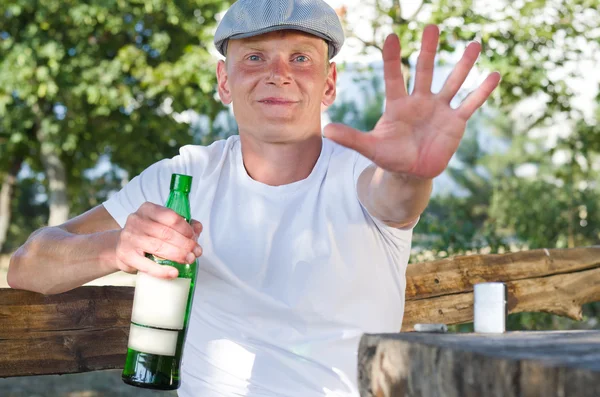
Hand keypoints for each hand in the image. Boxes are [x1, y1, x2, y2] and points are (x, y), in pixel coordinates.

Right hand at [115, 202, 202, 278]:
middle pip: (167, 233)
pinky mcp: (126, 255)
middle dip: (185, 244)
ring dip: (178, 255)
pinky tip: (174, 273)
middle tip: (196, 252)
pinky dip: (162, 271)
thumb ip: (182, 224)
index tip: (194, 238)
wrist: (120, 246)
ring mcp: (129, 238)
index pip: (171, 217)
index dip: (186, 229)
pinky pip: (147, 265)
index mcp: (147, 209)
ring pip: (159, 247)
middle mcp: (136, 220)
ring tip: (190, 260)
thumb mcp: (162, 224)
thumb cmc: (147, 234)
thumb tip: (198, 228)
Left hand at [324, 25, 500, 178]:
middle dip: (428, 50)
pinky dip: (481, 91)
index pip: (393, 76)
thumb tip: (326, 130)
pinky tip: (494, 74)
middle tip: (431, 27)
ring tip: (475, 44)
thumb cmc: (390, 156)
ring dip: (463, 64)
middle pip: (424, 71)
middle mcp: (420, 100)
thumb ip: (351, 138)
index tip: (391, 35)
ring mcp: (439, 109)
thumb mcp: (370, 147)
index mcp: (398, 104)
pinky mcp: (455, 122)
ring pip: (452, 81)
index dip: (391, 57)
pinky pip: (470, 103)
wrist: (412, 172)